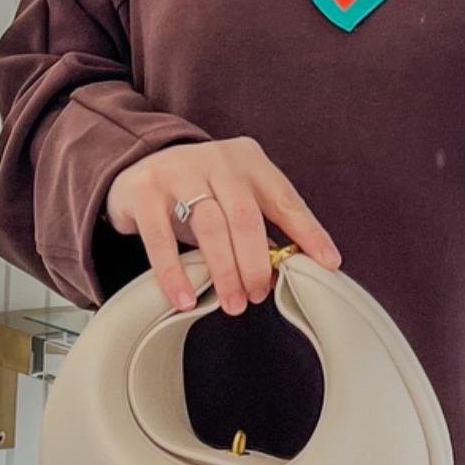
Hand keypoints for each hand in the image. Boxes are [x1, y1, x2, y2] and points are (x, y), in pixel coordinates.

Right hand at [104, 135, 342, 314]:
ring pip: (209, 226)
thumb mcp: (232, 197)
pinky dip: (175, 274)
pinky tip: (185, 300)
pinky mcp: (144, 190)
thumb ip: (257, 225)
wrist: (137, 167)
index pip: (285, 199)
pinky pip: (161, 239)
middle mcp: (217, 160)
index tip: (328, 263)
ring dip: (224, 272)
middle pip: (246, 217)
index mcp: (249, 161)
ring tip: (232, 304)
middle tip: (258, 296)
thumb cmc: (196, 191)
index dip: (308, 232)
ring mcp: (178, 171)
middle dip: (256, 263)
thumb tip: (283, 269)